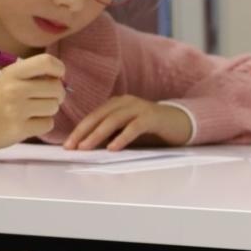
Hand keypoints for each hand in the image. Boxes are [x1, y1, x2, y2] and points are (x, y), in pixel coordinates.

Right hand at [0, 54, 65, 152]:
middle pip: (56, 87)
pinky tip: (29, 122)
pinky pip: (48, 124)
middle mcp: (14, 89)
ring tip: (33, 111)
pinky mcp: (19, 129)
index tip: (56, 77)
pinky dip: (43, 124)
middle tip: (44, 98)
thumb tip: (62, 78)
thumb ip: (33, 75)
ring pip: (54, 107)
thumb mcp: (8, 79)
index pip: (46, 62)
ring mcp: (16, 110)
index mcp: (12, 72)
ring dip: (48, 110)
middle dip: (56, 94)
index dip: (59, 69)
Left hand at [64, 96, 191, 150]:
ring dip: (97, 134)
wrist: (182, 123)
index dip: (79, 130)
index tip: (68, 145)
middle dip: (83, 132)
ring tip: (86, 148)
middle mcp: (126, 102)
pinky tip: (113, 148)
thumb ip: (111, 135)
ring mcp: (139, 108)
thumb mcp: (127, 132)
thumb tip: (89, 147)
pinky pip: (134, 127)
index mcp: (117, 104)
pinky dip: (122, 137)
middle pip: (99, 116)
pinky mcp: (152, 117)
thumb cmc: (152, 130)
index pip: (93, 116)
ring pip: (113, 120)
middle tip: (72, 146)